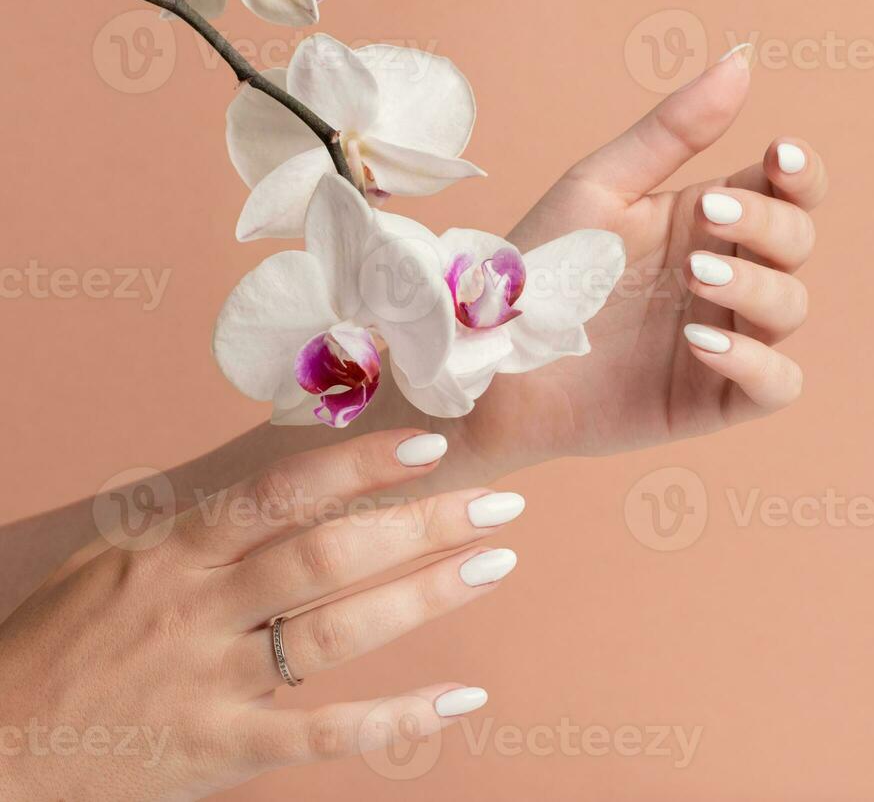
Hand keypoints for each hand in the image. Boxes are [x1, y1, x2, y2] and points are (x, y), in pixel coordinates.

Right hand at [0, 430, 520, 800]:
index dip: (358, 464)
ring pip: (338, 629)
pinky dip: (400, 717)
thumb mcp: (107, 568)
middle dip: (423, 524)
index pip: (279, 492)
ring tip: (495, 562)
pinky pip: (326, 732)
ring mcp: (209, 682)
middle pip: (328, 553)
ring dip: (427, 594)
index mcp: (167, 553)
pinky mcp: (220, 749)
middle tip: (500, 503)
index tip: (428, 445)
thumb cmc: (52, 654)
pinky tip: (461, 697)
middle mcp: (194, 609)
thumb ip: (193, 533)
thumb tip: (281, 491)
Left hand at [462, 49, 829, 467]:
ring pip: (792, 308)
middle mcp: (728, 276)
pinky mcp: (714, 400)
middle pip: (796, 242)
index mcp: (710, 221)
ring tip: (695, 278)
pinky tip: (705, 344)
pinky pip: (776, 385)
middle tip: (709, 217)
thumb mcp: (600, 188)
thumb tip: (741, 60)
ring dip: (756, 287)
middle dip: (767, 225)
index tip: (776, 156)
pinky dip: (756, 363)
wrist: (489, 363)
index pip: (788, 190)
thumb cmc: (541, 270)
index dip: (800, 173)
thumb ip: (673, 130)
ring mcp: (727, 339)